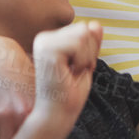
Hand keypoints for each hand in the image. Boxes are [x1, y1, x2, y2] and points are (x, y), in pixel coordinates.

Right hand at [29, 20, 99, 138]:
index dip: (89, 52)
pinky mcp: (47, 50)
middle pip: (85, 29)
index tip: (76, 69)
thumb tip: (95, 23)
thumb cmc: (71, 93)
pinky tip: (69, 73)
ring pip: (83, 34)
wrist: (58, 115)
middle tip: (74, 73)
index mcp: (50, 39)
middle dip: (89, 53)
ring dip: (86, 58)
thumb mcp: (86, 62)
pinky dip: (82, 60)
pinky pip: (79, 43)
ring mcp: (43, 43)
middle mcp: (43, 38)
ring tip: (71, 73)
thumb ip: (90, 42)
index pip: (85, 29)